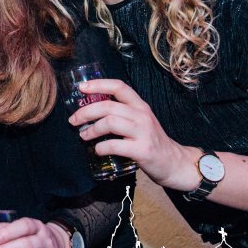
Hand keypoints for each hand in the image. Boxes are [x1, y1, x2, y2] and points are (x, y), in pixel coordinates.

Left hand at [70, 79, 198, 190]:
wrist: (174, 163)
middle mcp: (142, 116)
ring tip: (83, 135)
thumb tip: (90, 111)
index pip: (119, 87)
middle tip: (73, 120)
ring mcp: (143, 132)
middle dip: (86, 112)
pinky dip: (101, 147)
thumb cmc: (151, 141)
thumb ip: (122, 114)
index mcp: (140, 106)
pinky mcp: (142, 150)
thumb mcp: (140, 121)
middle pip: (108, 106)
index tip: (81, 88)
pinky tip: (97, 150)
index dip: (99, 84)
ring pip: (110, 122)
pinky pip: (115, 145)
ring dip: (91, 129)